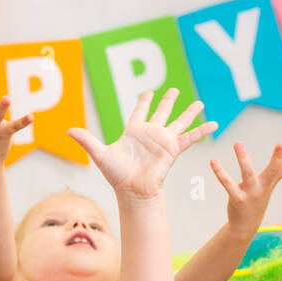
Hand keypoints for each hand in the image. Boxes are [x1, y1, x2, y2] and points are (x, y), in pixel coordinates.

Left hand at [68, 88, 216, 198]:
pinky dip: (202, 130)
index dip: (144, 102)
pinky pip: (190, 137)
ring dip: (189, 111)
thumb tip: (67, 130)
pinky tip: (214, 123)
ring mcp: (163, 140)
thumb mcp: (100, 154)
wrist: (133, 190)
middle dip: (167, 101)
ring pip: (179, 121)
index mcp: (134, 131)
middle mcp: (150, 134)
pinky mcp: (173, 149)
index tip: (149, 92)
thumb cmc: (117, 175)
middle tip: (173, 89)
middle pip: (162, 112)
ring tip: (200, 102)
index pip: (139, 112)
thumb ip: (86, 140)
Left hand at [210, 141, 281, 237]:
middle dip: (277, 157)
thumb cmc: (258, 199)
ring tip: (238, 142)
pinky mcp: (237, 198)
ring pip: (248, 173)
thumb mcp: (271, 183)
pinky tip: (213, 161)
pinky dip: (220, 172)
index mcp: (270, 182)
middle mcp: (262, 187)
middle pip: (272, 171)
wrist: (245, 226)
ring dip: (242, 157)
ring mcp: (250, 193)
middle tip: (281, 143)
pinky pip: (227, 183)